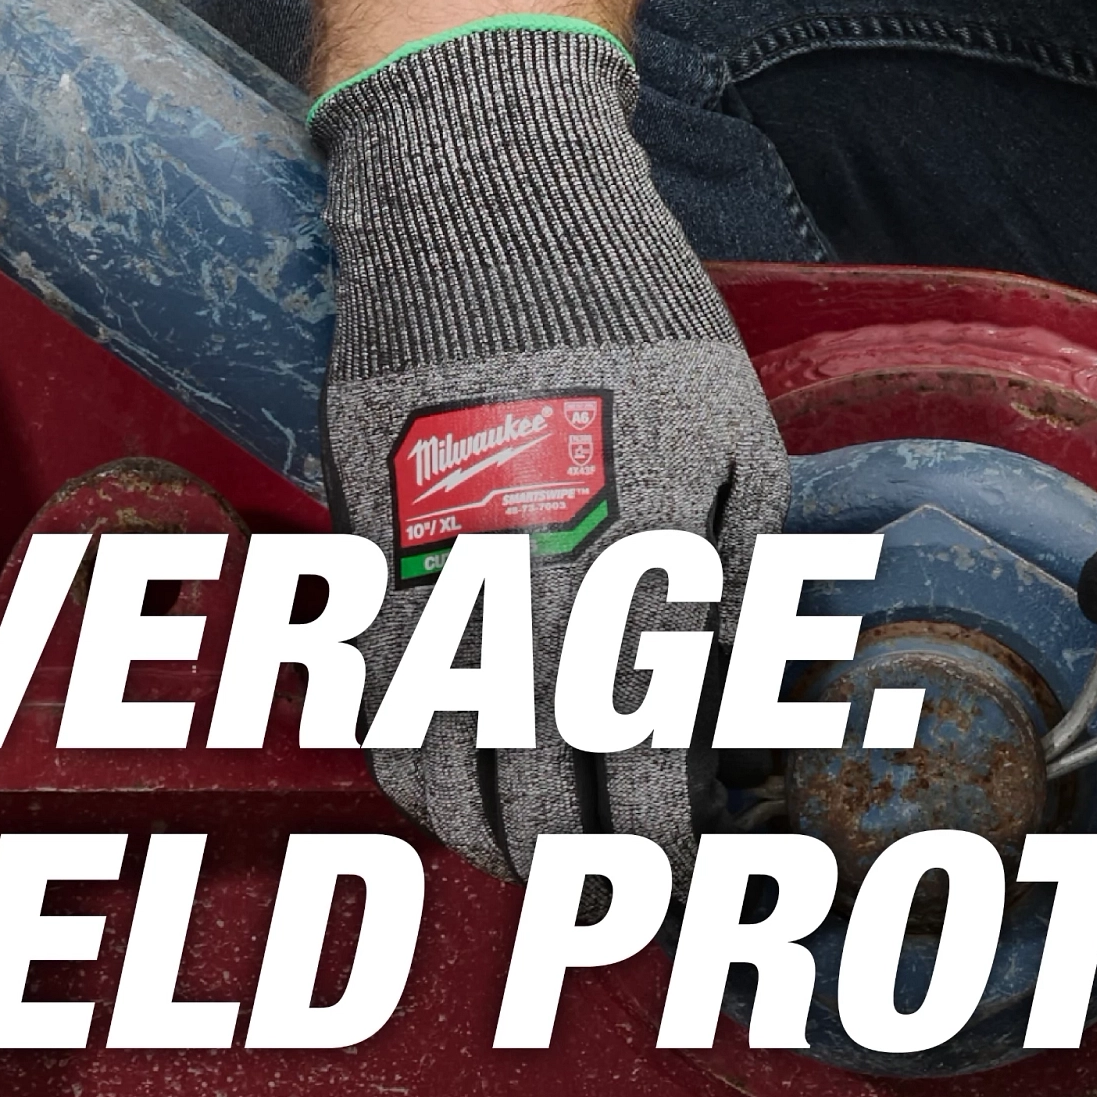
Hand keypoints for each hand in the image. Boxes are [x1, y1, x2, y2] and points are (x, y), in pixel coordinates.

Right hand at [313, 16, 787, 879]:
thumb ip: (735, 583)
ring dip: (490, 844)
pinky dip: (412, 775)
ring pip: (442, 771)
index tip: (677, 880)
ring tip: (536, 867)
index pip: (643, 761)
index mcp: (634, 546)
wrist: (482, 194)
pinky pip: (375, 702)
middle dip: (580, 873)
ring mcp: (429, 561)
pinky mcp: (360, 537)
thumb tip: (734, 718)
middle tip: (612, 901)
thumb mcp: (733, 434)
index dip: (661, 847)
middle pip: (540, 794)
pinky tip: (453, 795)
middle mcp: (525, 572)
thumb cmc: (632, 312)